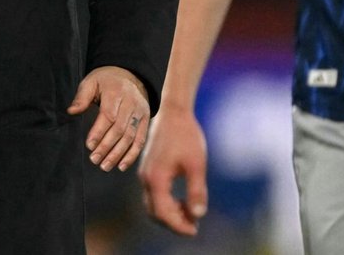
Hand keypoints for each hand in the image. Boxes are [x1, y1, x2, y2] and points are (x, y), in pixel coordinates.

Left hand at [68, 65, 148, 171]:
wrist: (129, 75)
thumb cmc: (105, 81)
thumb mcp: (91, 82)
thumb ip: (82, 97)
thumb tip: (71, 111)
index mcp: (116, 92)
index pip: (108, 115)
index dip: (99, 132)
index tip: (89, 146)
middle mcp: (131, 103)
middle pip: (120, 129)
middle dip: (107, 146)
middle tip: (94, 160)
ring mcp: (141, 112)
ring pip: (131, 137)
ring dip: (118, 154)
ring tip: (105, 166)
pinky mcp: (146, 120)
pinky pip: (140, 140)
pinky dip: (132, 155)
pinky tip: (121, 166)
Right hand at [138, 105, 208, 235]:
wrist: (173, 113)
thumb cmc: (186, 136)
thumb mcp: (196, 165)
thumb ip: (197, 191)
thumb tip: (198, 215)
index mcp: (156, 179)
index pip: (164, 213)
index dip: (179, 226)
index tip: (195, 230)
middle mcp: (146, 178)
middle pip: (155, 213)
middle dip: (174, 223)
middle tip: (194, 225)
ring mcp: (145, 174)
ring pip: (153, 205)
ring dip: (170, 214)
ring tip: (191, 214)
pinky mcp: (149, 170)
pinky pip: (154, 195)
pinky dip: (166, 204)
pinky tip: (183, 201)